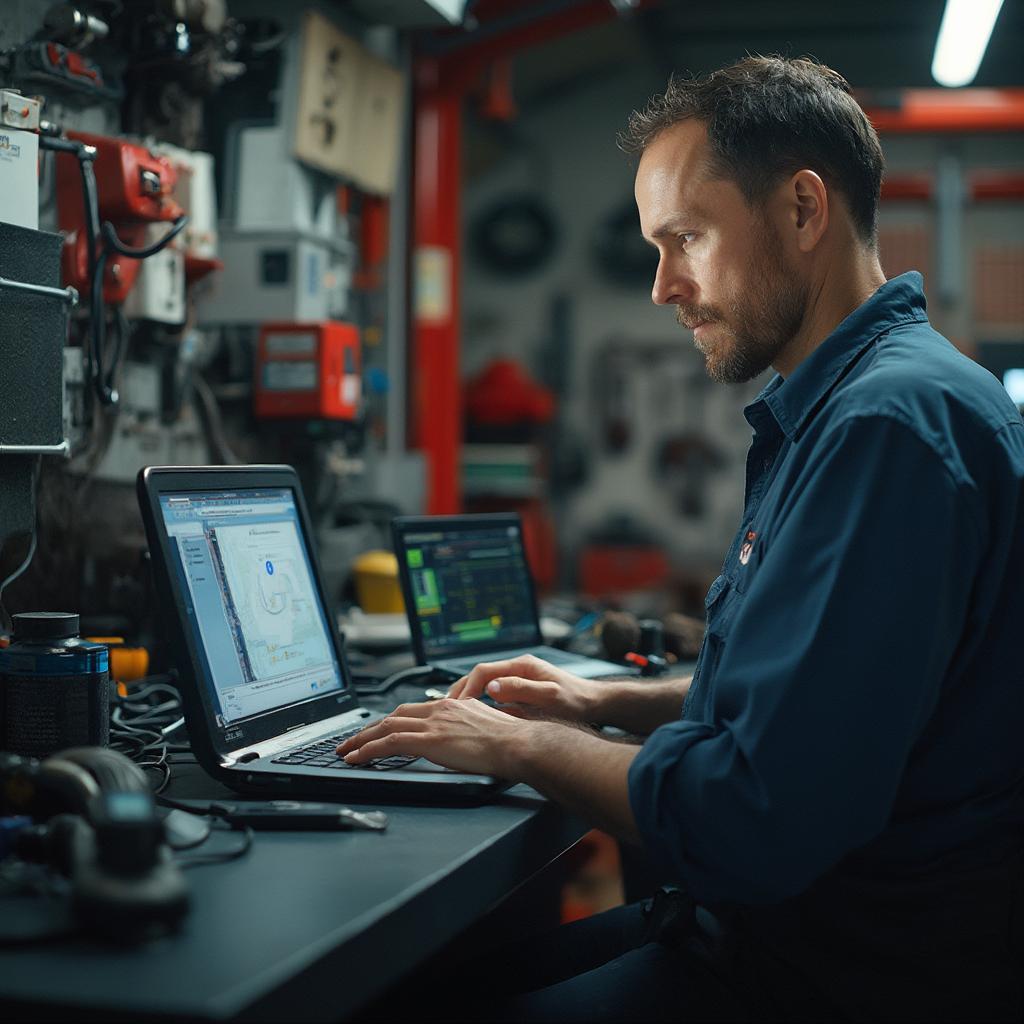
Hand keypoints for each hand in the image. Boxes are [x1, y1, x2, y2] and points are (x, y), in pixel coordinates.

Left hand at [336, 698, 528, 777]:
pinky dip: (369, 749)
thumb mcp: (487, 726)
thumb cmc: (511, 741)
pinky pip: (390, 743)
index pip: (413, 711)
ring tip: (345, 751)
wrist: (519, 744)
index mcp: (453, 705)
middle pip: (395, 716)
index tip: (378, 730)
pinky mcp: (430, 740)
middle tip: (353, 740)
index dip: (391, 721)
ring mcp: (434, 724)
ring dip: (361, 740)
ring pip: (386, 727)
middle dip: (370, 729)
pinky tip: (357, 758)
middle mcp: (440, 709)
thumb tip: (466, 736)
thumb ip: (470, 726)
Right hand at [446, 654, 601, 723]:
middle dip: (462, 691)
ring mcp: (521, 681)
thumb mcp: (550, 696)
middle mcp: (519, 670)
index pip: (484, 671)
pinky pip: (496, 697)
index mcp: (523, 666)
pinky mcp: (523, 694)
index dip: (467, 687)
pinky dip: (482, 705)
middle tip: (447, 710)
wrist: (597, 706)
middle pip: (480, 676)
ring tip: (456, 714)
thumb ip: (521, 690)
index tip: (457, 705)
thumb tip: (491, 688)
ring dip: (470, 698)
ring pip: (486, 686)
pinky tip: (477, 718)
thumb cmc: (578, 701)